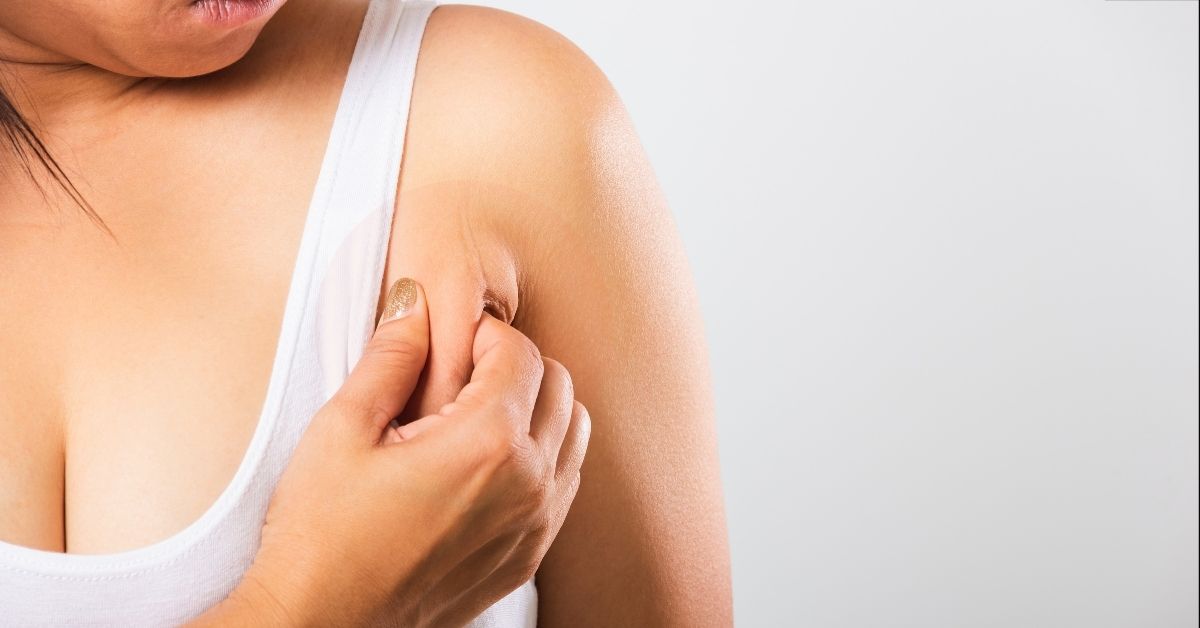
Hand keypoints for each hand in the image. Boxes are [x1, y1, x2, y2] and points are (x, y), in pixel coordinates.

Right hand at [193, 278, 589, 625]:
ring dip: (537, 407)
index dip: (485, 332)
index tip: (449, 340)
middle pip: (560, 386)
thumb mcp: (342, 429)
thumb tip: (414, 302)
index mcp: (487, 444)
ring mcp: (535, 525)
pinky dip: (543, 455)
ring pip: (574, 433)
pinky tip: (490, 460)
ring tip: (477, 413)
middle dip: (517, 364)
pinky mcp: (528, 556)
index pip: (521, 353)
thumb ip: (390, 357)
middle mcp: (528, 483)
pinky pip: (565, 483)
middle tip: (462, 372)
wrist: (321, 625)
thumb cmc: (322, 533)